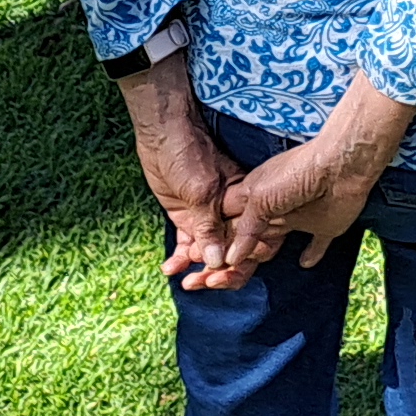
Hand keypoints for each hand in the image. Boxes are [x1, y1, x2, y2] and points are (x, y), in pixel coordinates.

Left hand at [121, 75, 243, 290]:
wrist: (160, 132)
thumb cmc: (187, 152)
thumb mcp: (200, 191)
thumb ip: (209, 227)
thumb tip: (218, 262)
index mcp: (243, 202)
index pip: (254, 239)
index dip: (242, 260)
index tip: (223, 275)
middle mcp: (230, 213)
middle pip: (234, 251)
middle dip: (220, 272)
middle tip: (202, 283)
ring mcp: (208, 216)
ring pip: (210, 253)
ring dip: (198, 269)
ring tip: (185, 281)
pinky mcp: (187, 217)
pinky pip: (188, 245)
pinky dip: (181, 259)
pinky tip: (169, 269)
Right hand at [219, 122, 392, 273]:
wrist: (340, 166)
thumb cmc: (294, 176)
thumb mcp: (259, 199)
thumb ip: (245, 229)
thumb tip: (230, 258)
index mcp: (253, 197)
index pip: (229, 222)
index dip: (217, 240)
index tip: (202, 262)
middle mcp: (273, 209)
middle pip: (248, 237)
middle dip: (234, 256)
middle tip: (215, 280)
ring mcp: (298, 218)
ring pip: (275, 244)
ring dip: (263, 256)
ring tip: (241, 278)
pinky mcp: (324, 227)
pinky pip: (317, 245)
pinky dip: (312, 254)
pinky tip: (305, 263)